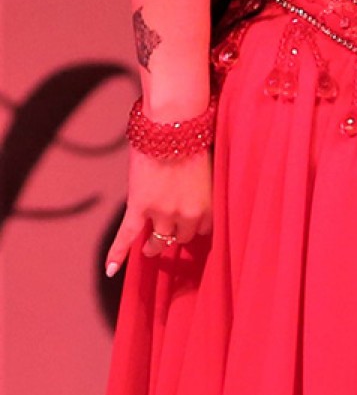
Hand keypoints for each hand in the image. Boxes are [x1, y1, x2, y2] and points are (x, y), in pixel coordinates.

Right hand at [105, 142, 213, 275]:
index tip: (192, 226)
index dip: (196, 226)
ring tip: (150, 248)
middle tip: (171, 234)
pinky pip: (127, 235)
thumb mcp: (206, 168)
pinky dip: (117, 253)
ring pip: (158, 240)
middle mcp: (186, 215)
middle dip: (177, 234)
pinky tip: (110, 269)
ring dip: (154, 245)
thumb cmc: (193, 139)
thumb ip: (200, 187)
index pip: (204, 229)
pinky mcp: (139, 207)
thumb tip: (194, 192)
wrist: (173, 125)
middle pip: (181, 236)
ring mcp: (162, 213)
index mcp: (207, 205)